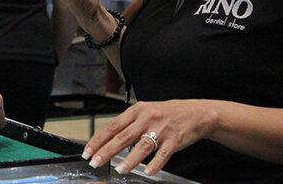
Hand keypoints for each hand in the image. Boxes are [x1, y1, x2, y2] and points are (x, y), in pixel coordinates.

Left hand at [83, 100, 216, 175]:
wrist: (195, 113)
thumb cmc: (166, 113)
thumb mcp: (144, 112)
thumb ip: (128, 124)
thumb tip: (109, 139)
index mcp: (136, 111)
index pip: (112, 127)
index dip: (98, 140)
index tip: (87, 151)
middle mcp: (146, 119)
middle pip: (122, 137)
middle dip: (106, 151)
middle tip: (95, 162)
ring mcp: (161, 130)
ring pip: (141, 146)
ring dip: (129, 160)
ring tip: (119, 169)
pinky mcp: (174, 140)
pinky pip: (163, 154)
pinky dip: (155, 163)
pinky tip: (148, 171)